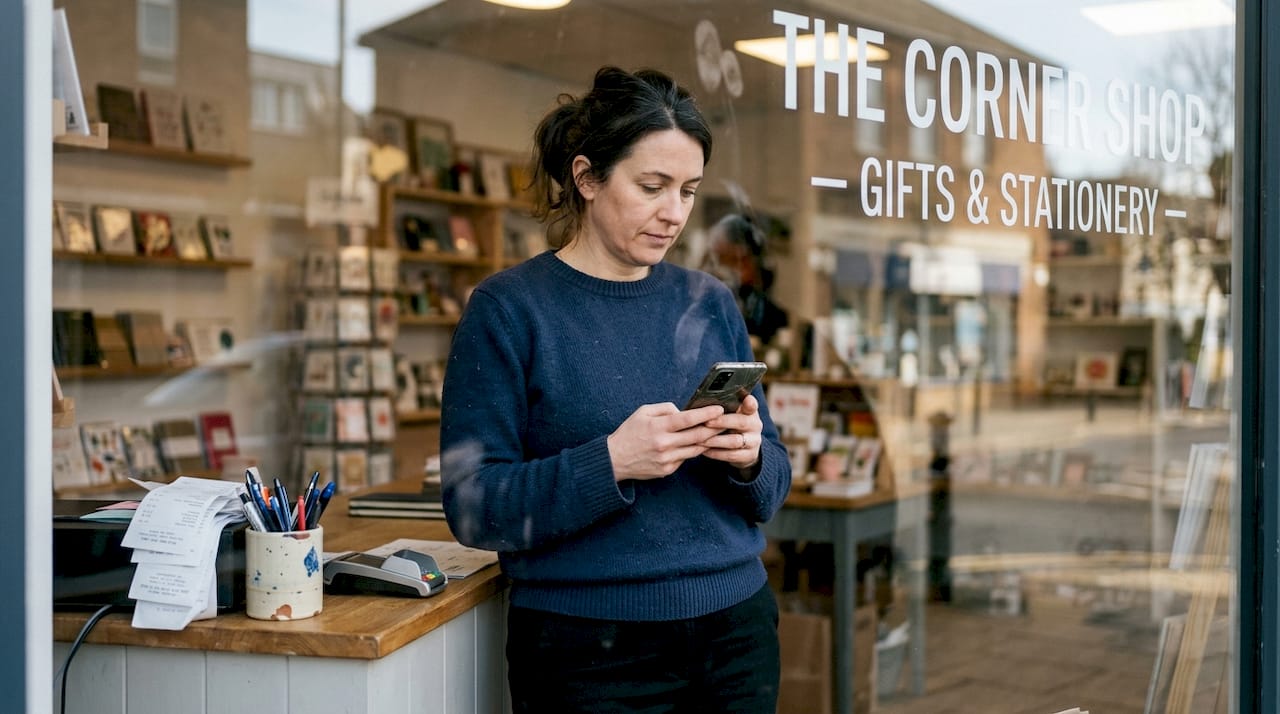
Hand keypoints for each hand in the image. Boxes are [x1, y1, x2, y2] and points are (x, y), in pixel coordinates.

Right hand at [608, 403, 724, 480]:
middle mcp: (664, 444)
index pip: (688, 419)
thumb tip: (683, 411)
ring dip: (708, 441)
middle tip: (726, 421)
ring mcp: (667, 459)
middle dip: (715, 428)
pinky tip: (697, 444)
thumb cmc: (629, 432)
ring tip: (718, 433)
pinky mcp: (667, 470)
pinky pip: (685, 459)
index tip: (719, 409)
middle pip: (698, 435)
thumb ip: (665, 409)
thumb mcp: (643, 412)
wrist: (614, 460)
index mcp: (658, 427)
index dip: (706, 413)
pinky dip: (692, 451)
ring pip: (696, 449)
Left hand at [699, 395, 764, 469]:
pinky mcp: (750, 455)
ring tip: (701, 440)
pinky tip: (705, 451)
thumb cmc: (730, 424)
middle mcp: (755, 425)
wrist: (742, 447)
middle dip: (722, 422)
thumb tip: (703, 403)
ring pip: (735, 441)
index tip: (746, 399)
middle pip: (741, 422)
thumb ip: (722, 408)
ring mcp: (754, 441)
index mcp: (750, 411)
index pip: (752, 404)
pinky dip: (716, 453)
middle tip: (706, 422)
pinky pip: (732, 455)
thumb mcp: (730, 413)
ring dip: (716, 440)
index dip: (750, 402)